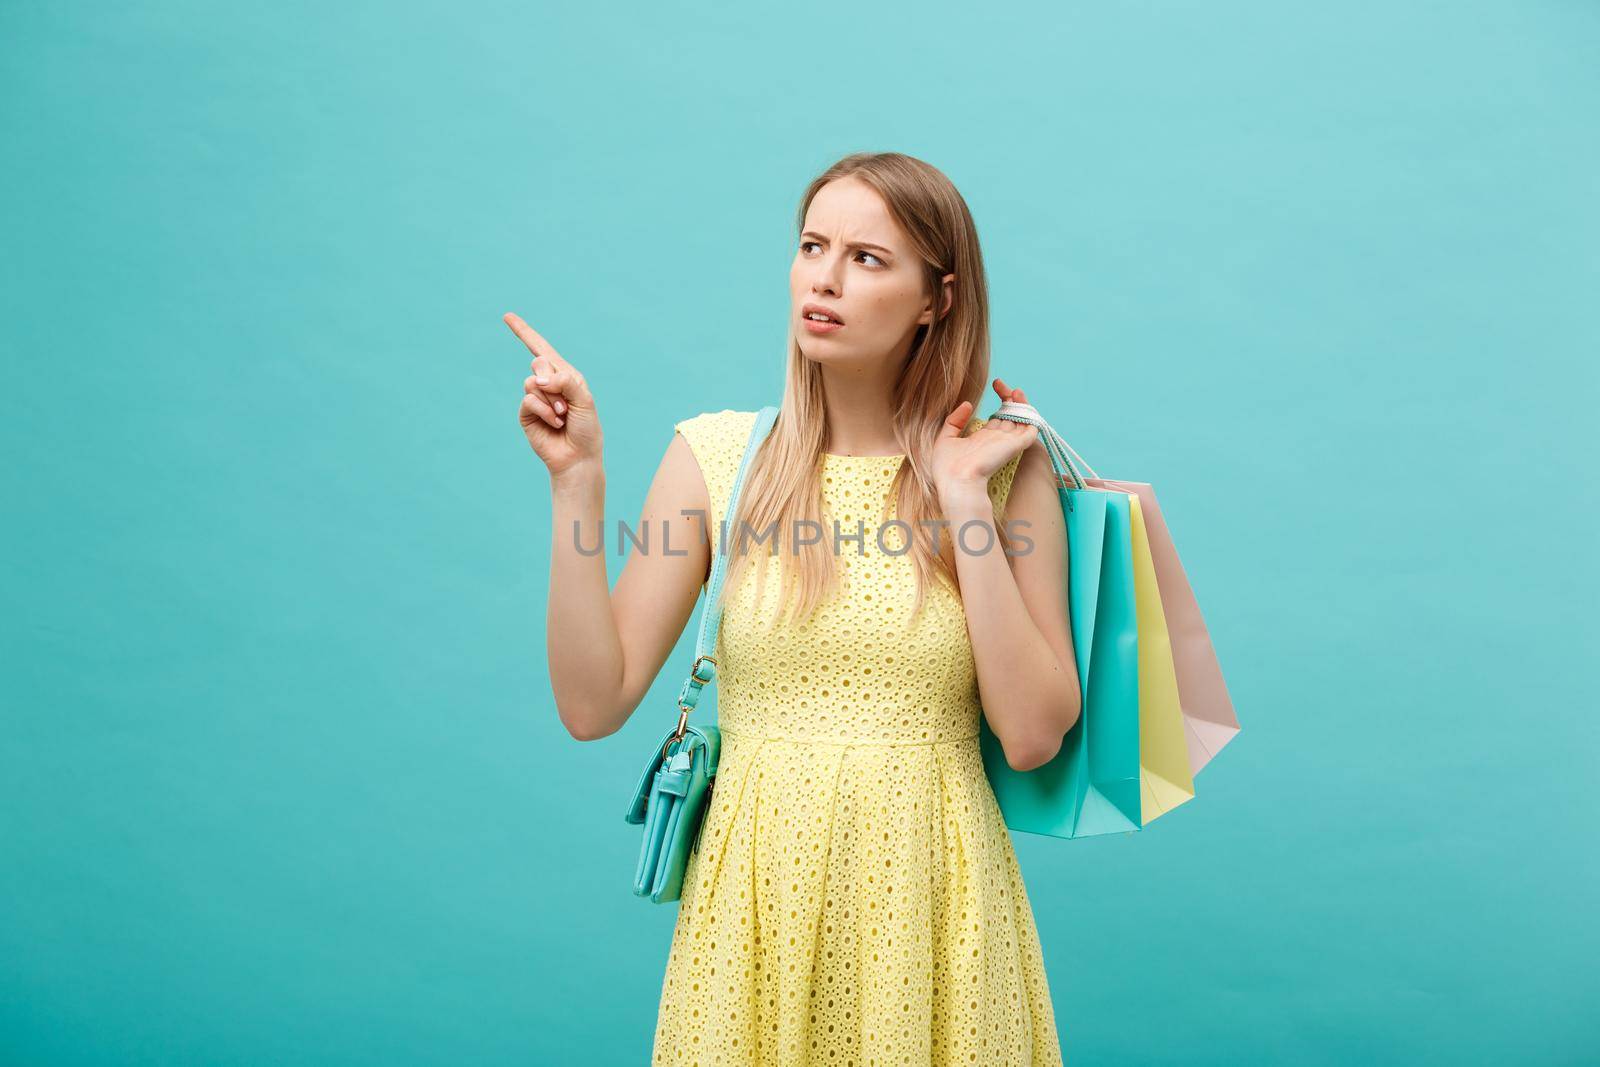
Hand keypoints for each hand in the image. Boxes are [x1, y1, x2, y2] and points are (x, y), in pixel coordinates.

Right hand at [506, 312, 602, 480]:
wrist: (578, 457)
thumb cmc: (586, 428)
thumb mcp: (584, 400)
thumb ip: (565, 382)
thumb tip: (539, 378)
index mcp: (566, 375)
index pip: (542, 349)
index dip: (524, 332)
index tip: (507, 316)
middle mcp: (549, 383)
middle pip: (538, 362)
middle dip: (552, 380)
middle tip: (566, 404)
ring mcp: (536, 398)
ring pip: (532, 383)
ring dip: (552, 401)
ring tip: (563, 416)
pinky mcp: (526, 413)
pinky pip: (529, 400)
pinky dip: (544, 411)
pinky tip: (554, 423)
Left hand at [930, 378, 1038, 505]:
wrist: (956, 481)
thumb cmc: (948, 467)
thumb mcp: (945, 439)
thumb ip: (955, 421)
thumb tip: (967, 404)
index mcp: (983, 440)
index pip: (998, 418)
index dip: (999, 402)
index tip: (995, 384)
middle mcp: (997, 440)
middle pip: (1010, 416)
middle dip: (1009, 398)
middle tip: (1000, 384)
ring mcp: (1007, 441)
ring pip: (1022, 419)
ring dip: (1021, 402)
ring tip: (1013, 388)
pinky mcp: (1015, 444)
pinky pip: (1030, 427)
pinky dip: (1029, 412)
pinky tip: (1019, 397)